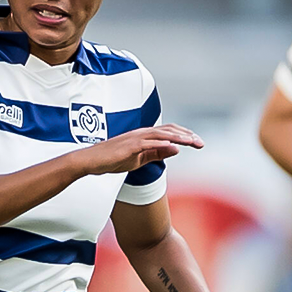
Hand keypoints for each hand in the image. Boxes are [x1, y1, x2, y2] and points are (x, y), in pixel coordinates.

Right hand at [71, 124, 203, 175]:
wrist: (90, 161)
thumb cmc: (111, 160)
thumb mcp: (138, 159)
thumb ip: (156, 153)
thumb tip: (176, 149)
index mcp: (144, 136)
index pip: (169, 132)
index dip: (184, 135)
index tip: (196, 142)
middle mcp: (141, 133)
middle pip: (169, 130)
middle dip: (187, 135)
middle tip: (201, 143)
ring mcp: (135, 138)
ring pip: (162, 134)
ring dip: (179, 137)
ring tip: (193, 142)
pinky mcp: (130, 145)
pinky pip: (149, 142)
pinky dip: (163, 143)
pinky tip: (174, 145)